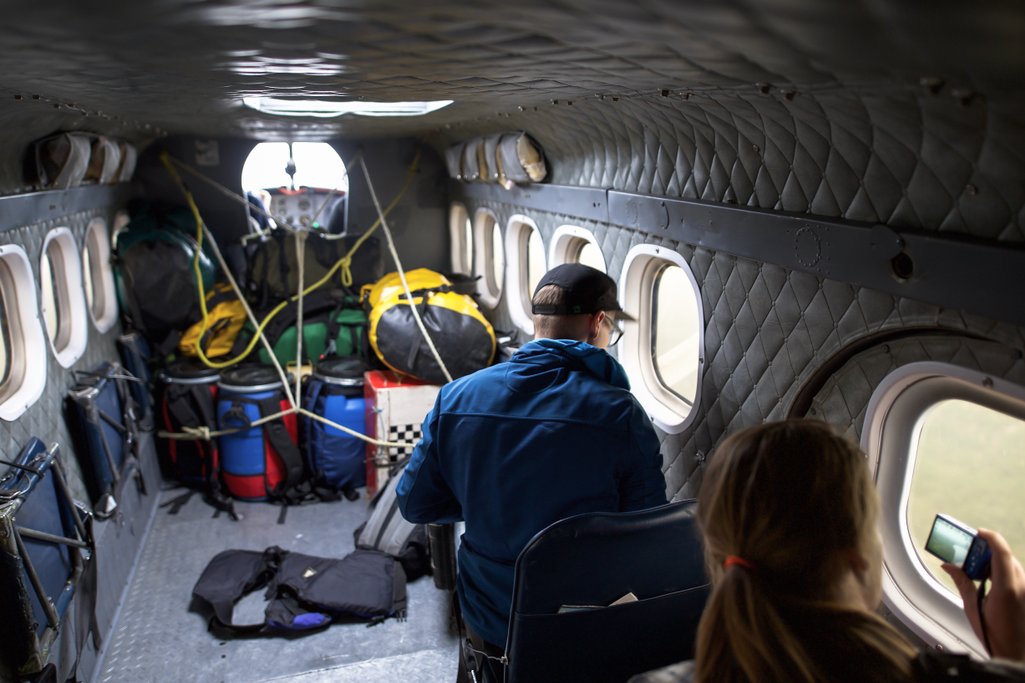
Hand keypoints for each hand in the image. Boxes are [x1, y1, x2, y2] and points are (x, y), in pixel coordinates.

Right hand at [942, 529, 1024, 662]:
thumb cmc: (995, 636)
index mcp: (1006, 588)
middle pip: (1005, 557)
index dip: (989, 537)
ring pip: (1011, 565)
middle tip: (969, 552)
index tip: (977, 532)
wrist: (1016, 653)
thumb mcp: (972, 608)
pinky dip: (1001, 572)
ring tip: (977, 569)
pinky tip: (989, 581)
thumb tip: (948, 565)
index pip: (1001, 551)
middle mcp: (1021, 586)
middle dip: (987, 551)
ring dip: (994, 562)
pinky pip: (1015, 575)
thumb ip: (962, 582)